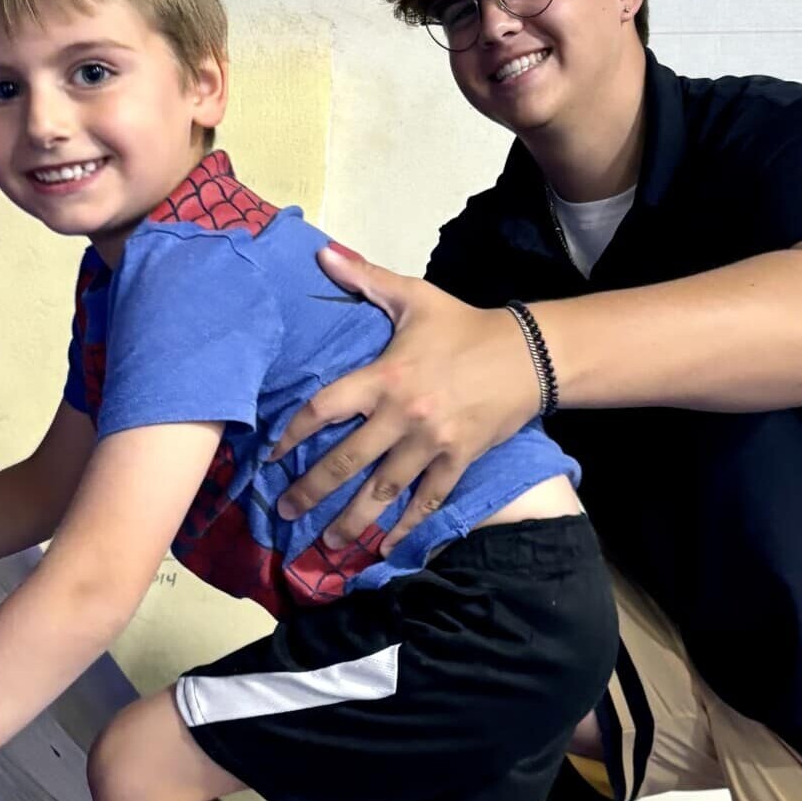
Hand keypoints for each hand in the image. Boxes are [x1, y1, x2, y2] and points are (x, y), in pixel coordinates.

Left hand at [272, 248, 541, 547]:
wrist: (529, 355)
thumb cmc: (464, 326)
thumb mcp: (415, 297)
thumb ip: (365, 279)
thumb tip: (321, 251)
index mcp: (385, 376)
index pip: (325, 408)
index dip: (293, 434)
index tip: (272, 456)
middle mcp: (402, 415)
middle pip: (345, 461)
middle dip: (310, 491)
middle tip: (283, 512)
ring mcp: (431, 444)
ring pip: (382, 491)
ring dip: (351, 521)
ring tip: (325, 545)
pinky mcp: (457, 461)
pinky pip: (427, 501)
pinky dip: (406, 527)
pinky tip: (384, 548)